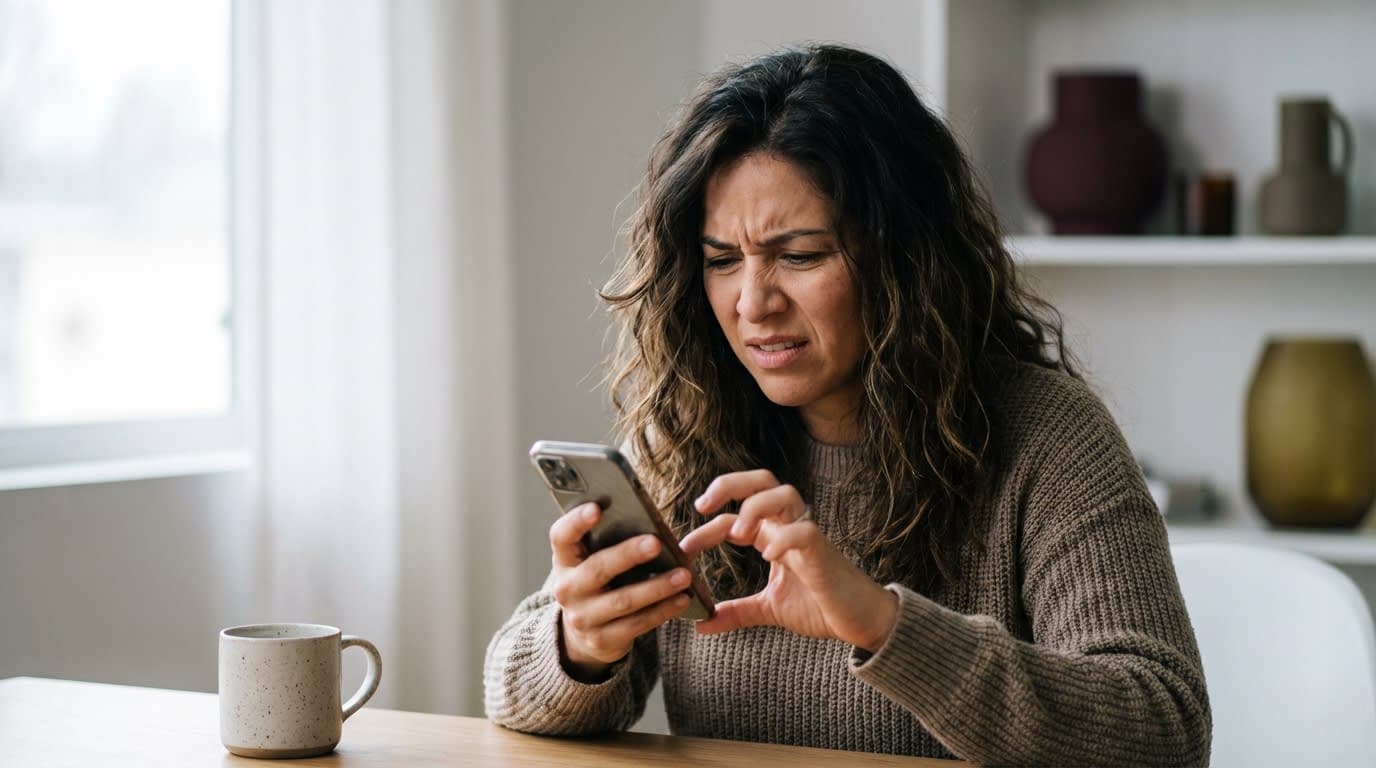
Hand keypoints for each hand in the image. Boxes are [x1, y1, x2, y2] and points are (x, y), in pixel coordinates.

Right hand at [549, 503, 693, 680]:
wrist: (582, 634)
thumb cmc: (596, 583)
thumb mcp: (592, 561)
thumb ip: (611, 543)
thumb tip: (655, 528)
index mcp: (565, 560)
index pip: (562, 537)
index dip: (576, 522)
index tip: (596, 508)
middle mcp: (567, 589)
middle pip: (597, 569)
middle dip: (628, 555)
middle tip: (656, 543)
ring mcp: (582, 618)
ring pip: (623, 601)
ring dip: (657, 587)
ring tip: (684, 575)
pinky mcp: (602, 640)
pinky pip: (637, 624)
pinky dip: (663, 610)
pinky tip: (682, 598)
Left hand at [679, 470, 897, 651]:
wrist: (860, 622)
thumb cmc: (820, 606)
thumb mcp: (768, 610)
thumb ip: (737, 612)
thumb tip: (701, 624)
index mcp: (773, 536)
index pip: (733, 517)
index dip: (705, 529)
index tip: (684, 548)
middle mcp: (788, 527)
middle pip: (760, 481)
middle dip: (729, 484)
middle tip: (703, 506)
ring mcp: (807, 536)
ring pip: (783, 493)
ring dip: (755, 507)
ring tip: (737, 534)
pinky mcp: (823, 552)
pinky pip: (804, 532)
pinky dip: (785, 539)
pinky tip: (770, 558)